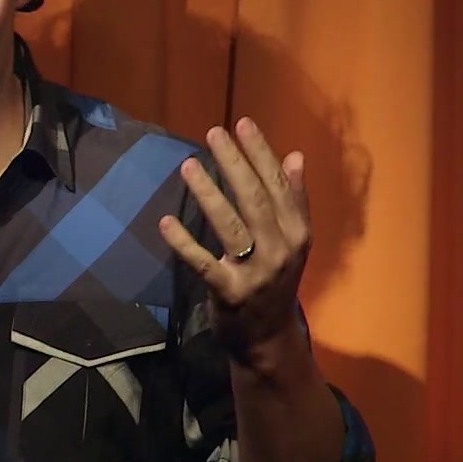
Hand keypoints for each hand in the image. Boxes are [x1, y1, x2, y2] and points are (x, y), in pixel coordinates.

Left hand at [159, 117, 311, 367]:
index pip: (279, 185)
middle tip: (213, 133)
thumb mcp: (294, 241)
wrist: (268, 339)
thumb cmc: (277, 281)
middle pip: (255, 199)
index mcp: (297, 233)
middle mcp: (280, 250)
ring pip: (231, 226)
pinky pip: (204, 263)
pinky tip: (165, 221)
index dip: (261, 153)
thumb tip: (295, 156)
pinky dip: (184, 243)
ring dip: (208, 193)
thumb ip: (295, 199)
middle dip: (235, 163)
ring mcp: (255, 273)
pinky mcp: (230, 292)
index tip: (243, 123)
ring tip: (187, 165)